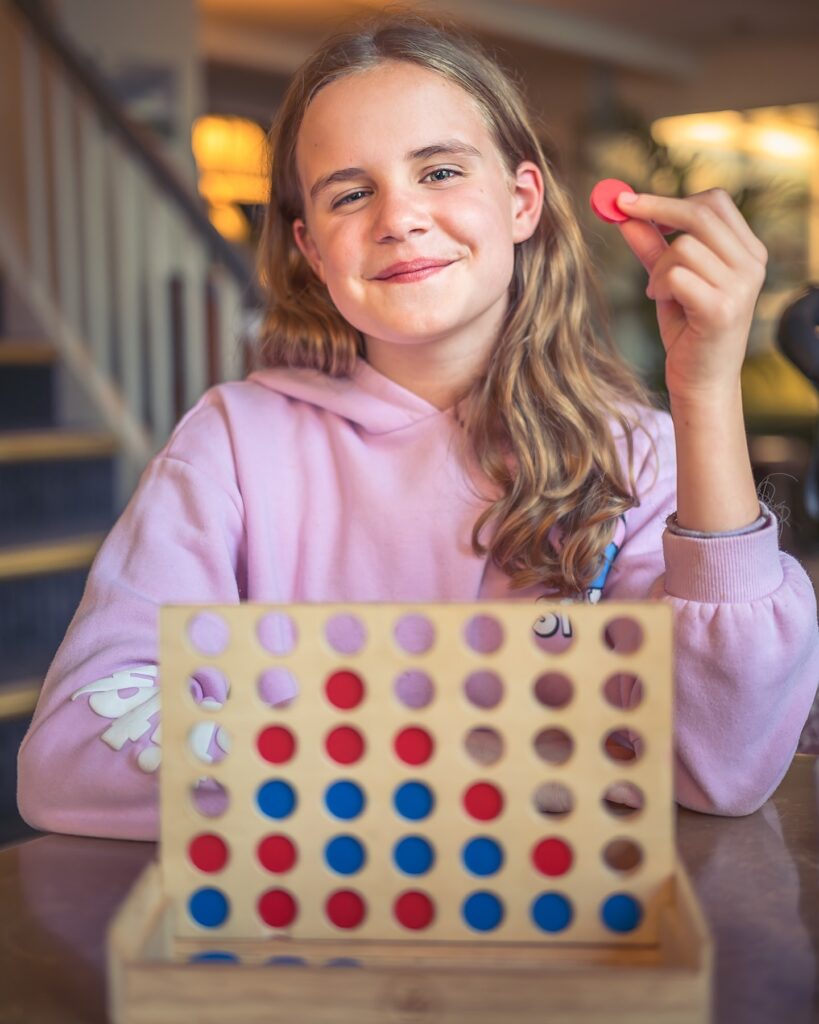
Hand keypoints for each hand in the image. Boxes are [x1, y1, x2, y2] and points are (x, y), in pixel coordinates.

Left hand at [615, 188, 767, 405]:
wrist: (702, 383)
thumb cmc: (688, 332)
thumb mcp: (670, 281)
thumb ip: (652, 247)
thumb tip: (626, 214)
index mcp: (748, 253)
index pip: (715, 202)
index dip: (671, 198)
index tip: (632, 202)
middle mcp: (751, 265)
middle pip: (701, 212)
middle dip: (654, 209)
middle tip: (622, 212)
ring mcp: (740, 287)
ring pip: (684, 246)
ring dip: (657, 266)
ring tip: (657, 291)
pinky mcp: (720, 309)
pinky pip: (677, 274)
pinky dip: (659, 284)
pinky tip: (661, 301)